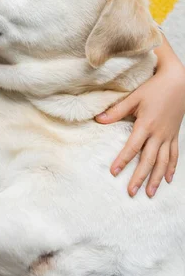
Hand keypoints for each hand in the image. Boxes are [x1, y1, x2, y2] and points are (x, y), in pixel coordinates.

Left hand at [96, 63, 184, 197]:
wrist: (179, 82)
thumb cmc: (154, 87)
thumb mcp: (134, 97)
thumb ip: (116, 111)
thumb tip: (98, 120)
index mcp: (146, 124)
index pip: (132, 147)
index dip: (123, 160)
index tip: (114, 172)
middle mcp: (158, 133)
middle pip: (149, 160)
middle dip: (140, 177)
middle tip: (131, 192)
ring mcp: (168, 135)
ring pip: (163, 162)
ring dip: (156, 178)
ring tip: (149, 193)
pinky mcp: (175, 134)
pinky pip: (174, 154)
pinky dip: (171, 168)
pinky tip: (167, 179)